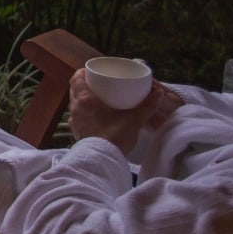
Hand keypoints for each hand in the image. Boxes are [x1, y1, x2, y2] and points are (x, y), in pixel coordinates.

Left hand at [67, 69, 181, 152]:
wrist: (104, 161)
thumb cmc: (116, 137)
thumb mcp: (134, 120)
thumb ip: (146, 106)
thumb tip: (157, 93)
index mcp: (85, 99)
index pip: (76, 78)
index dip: (83, 72)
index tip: (92, 72)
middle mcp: (76, 108)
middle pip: (75, 89)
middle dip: (85, 84)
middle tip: (99, 84)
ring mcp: (75, 121)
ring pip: (75, 103)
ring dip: (83, 99)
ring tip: (98, 99)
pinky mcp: (77, 132)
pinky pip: (78, 116)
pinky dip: (84, 112)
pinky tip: (95, 116)